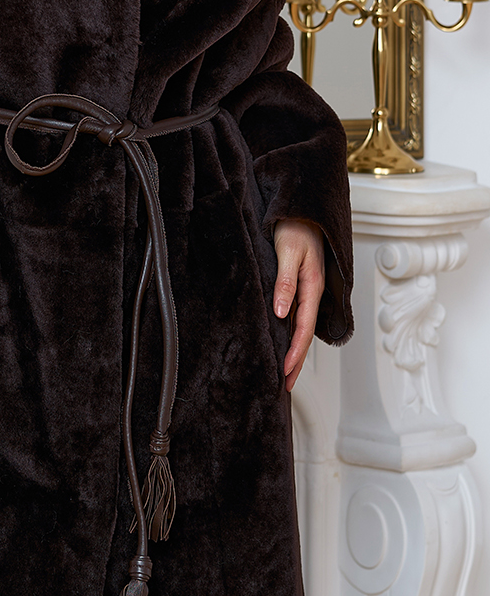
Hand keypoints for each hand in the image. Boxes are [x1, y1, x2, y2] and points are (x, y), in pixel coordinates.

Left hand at [273, 218, 324, 390]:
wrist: (304, 210)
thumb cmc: (296, 226)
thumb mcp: (288, 252)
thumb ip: (285, 281)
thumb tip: (281, 313)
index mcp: (312, 286)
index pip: (303, 328)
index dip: (294, 352)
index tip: (285, 371)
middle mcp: (313, 292)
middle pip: (305, 334)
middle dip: (296, 361)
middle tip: (286, 385)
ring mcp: (309, 290)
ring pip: (302, 327)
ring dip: (295, 351)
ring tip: (286, 372)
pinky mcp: (302, 285)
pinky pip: (298, 315)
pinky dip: (292, 334)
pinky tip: (285, 340)